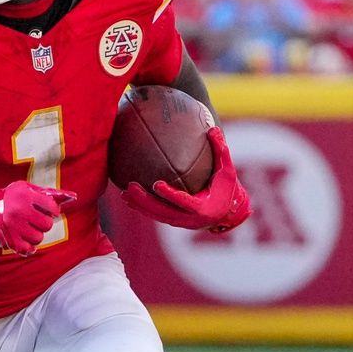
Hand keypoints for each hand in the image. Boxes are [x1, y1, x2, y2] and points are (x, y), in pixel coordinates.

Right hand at [0, 180, 75, 255]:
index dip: (53, 211)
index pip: (52, 208)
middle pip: (47, 225)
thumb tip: (72, 197)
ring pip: (38, 238)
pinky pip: (28, 248)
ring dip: (36, 234)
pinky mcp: (9, 239)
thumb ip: (46, 192)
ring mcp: (14, 227)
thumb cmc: (10, 198)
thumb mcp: (25, 188)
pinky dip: (29, 246)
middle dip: (44, 223)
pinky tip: (25, 239)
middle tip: (37, 220)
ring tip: (29, 228)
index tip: (49, 211)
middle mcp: (19, 211)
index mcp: (25, 196)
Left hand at [120, 126, 249, 232]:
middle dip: (145, 201)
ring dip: (139, 205)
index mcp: (202, 208)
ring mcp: (180, 223)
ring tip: (124, 193)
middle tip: (130, 187)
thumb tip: (213, 128)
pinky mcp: (174, 223)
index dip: (169, 194)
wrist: (228, 215)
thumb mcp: (228, 171)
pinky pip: (156, 216)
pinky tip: (129, 199)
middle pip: (162, 211)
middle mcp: (188, 219)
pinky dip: (143, 209)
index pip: (183, 201)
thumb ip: (221, 151)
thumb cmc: (227, 190)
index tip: (156, 184)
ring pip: (156, 215)